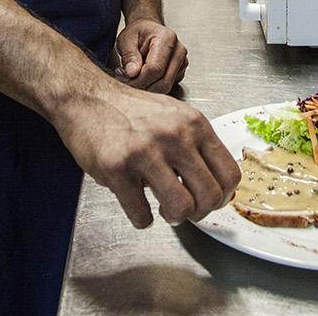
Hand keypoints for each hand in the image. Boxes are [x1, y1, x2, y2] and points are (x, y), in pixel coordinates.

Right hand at [56, 81, 240, 228]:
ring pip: (181, 208)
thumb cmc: (130, 110)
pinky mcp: (117, 169)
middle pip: (210, 196)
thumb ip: (196, 144)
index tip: (211, 200)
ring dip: (174, 218)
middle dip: (199, 212)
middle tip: (186, 209)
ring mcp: (146, 152)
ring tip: (164, 210)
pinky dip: (142, 219)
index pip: (230, 173)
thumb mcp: (174, 116)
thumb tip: (214, 184)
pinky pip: (141, 214)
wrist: (88, 98)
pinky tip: (137, 207)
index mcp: (194, 124)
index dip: (223, 196)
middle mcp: (175, 136)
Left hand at [115, 17, 187, 92]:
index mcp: (166, 38)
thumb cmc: (138, 33)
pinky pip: (167, 87)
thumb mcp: (126, 39)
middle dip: (142, 86)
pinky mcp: (180, 72)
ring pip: (165, 87)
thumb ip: (129, 56)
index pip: (155, 68)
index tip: (124, 76)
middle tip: (126, 78)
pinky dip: (152, 87)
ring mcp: (182, 62)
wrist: (148, 31)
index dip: (138, 79)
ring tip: (133, 76)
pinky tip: (143, 76)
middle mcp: (178, 51)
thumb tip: (132, 73)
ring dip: (147, 87)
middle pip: (163, 82)